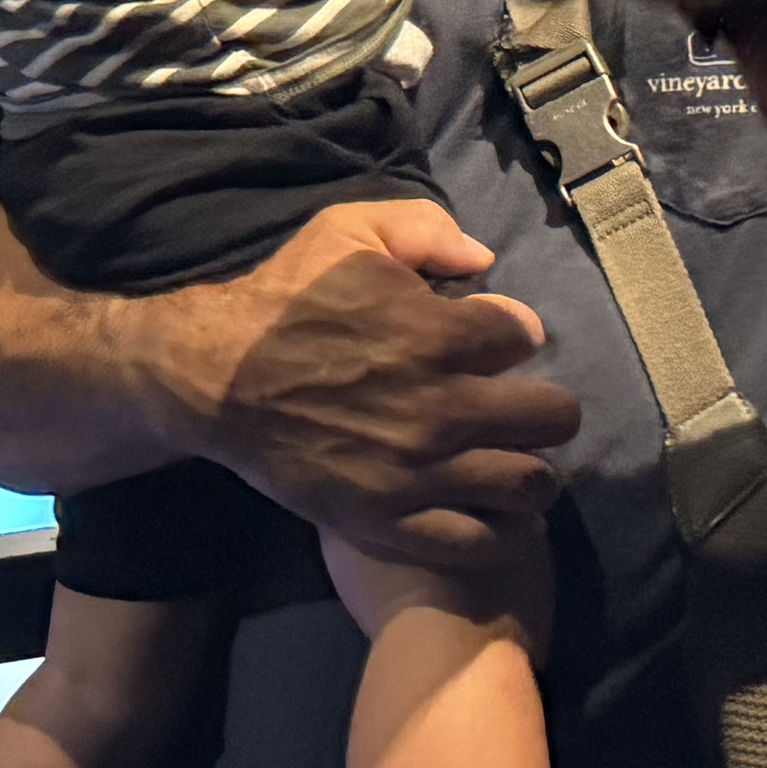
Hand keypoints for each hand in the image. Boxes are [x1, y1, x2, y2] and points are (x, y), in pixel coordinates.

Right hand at [147, 200, 580, 569]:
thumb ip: (425, 227)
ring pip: (529, 484)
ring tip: (513, 460)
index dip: (512, 332)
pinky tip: (489, 510)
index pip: (526, 336)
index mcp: (437, 333)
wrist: (214, 377)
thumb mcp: (347, 229)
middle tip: (518, 404)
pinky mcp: (389, 518)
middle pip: (552, 416)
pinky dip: (498, 529)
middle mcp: (440, 407)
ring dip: (531, 468)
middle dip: (542, 403)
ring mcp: (418, 470)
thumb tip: (484, 258)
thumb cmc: (282, 298)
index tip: (490, 338)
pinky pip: (477, 540)